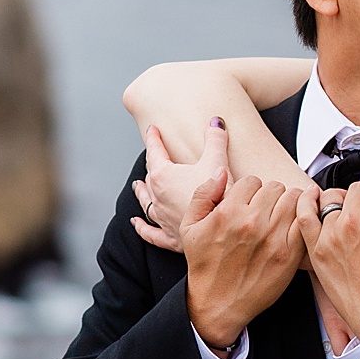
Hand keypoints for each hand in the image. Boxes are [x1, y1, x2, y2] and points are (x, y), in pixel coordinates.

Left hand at [131, 118, 229, 253]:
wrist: (223, 229)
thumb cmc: (219, 195)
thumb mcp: (217, 161)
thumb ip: (215, 139)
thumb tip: (216, 122)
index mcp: (164, 176)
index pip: (154, 151)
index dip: (153, 139)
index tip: (152, 130)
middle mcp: (157, 196)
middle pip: (149, 176)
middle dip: (150, 164)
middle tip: (151, 155)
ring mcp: (161, 217)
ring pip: (145, 202)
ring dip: (141, 193)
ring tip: (136, 186)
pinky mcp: (169, 236)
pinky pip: (150, 232)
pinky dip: (142, 227)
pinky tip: (136, 223)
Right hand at [184, 175, 305, 350]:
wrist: (218, 303)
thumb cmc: (205, 267)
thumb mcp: (189, 227)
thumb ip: (203, 194)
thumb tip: (221, 173)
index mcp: (228, 212)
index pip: (252, 181)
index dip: (250, 190)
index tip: (249, 202)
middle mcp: (252, 222)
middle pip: (274, 187)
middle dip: (270, 195)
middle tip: (266, 208)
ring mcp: (273, 238)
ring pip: (293, 199)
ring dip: (288, 204)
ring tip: (281, 215)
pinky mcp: (289, 253)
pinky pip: (305, 221)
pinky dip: (304, 218)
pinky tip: (297, 223)